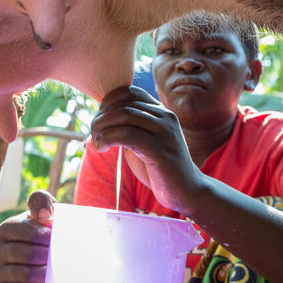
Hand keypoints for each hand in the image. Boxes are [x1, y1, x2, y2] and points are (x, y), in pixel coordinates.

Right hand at [0, 190, 55, 282]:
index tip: (56, 238)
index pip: (25, 231)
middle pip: (25, 254)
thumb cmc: (44, 228)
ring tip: (56, 270)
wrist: (40, 252)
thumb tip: (44, 216)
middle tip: (59, 256)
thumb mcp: (44, 209)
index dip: (45, 235)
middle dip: (46, 255)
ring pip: (24, 275)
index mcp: (6, 228)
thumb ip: (42, 201)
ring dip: (45, 273)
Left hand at [90, 86, 201, 212]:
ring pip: (124, 115)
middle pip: (123, 104)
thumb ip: (127, 129)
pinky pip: (128, 135)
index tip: (100, 120)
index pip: (129, 92)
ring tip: (97, 142)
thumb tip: (98, 122)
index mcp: (161, 112)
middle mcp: (165, 117)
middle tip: (94, 134)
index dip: (108, 103)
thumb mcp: (142, 142)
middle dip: (101, 117)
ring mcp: (165, 132)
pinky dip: (109, 138)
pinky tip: (102, 147)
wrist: (187, 191)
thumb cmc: (160, 168)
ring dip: (102, 127)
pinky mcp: (161, 150)